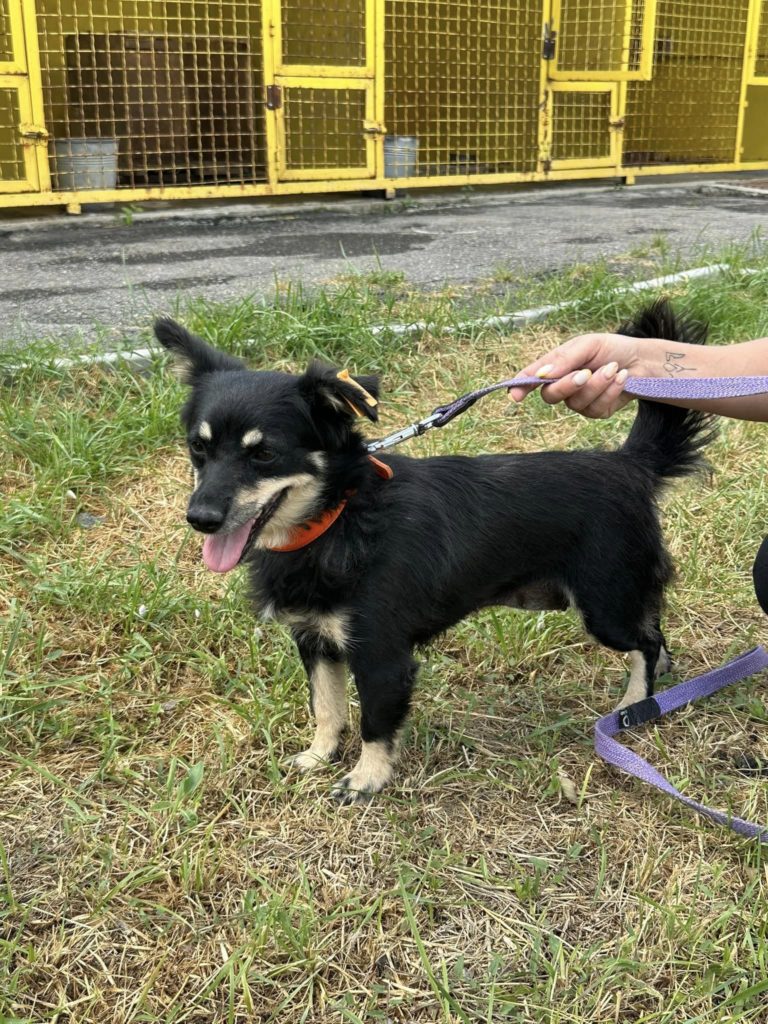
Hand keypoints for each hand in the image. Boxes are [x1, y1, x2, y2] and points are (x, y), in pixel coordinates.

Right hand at [508, 333, 642, 418]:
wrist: (642, 361)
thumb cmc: (612, 348)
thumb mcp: (588, 344)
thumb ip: (565, 358)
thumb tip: (543, 373)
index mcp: (556, 366)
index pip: (532, 378)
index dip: (520, 387)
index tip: (514, 396)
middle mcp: (563, 386)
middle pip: (550, 396)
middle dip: (568, 385)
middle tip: (586, 373)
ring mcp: (578, 401)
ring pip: (576, 403)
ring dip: (597, 385)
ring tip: (613, 368)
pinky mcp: (596, 411)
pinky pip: (595, 409)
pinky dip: (610, 391)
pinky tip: (621, 378)